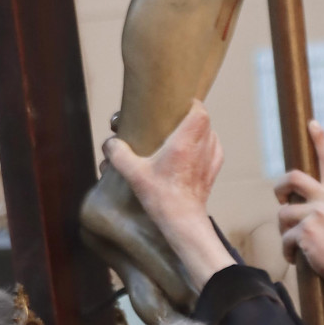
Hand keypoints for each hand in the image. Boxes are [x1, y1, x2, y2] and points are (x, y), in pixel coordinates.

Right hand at [103, 101, 232, 292]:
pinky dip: (203, 146)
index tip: (175, 104)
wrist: (182, 221)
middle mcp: (203, 145)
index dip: (189, 103)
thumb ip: (118, 154)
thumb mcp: (133, 174)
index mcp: (185, 141)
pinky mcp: (214, 170)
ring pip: (209, 133)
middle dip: (187, 117)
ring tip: (179, 137)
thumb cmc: (161, 197)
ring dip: (196, 132)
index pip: (199, 109)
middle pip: (203, 119)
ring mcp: (211, 158)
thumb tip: (110, 143)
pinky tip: (189, 154)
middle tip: (170, 121)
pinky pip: (212, 148)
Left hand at [275, 121, 323, 279]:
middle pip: (292, 178)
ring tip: (297, 245)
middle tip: (281, 199)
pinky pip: (285, 239)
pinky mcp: (306, 231)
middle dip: (280, 187)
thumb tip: (298, 205)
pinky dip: (287, 252)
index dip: (320, 140)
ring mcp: (316, 214)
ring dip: (285, 231)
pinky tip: (296, 258)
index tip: (311, 122)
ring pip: (284, 215)